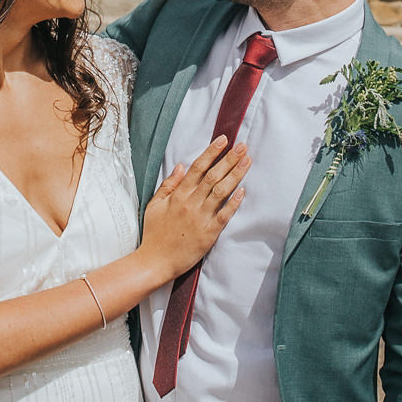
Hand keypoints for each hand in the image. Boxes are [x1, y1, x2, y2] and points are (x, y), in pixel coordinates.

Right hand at [140, 137, 249, 279]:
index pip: (198, 168)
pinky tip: (243, 190)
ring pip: (221, 191)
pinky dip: (234, 202)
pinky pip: (224, 215)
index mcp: (178, 195)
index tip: (223, 140)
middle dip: (229, 159)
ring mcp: (201, 218)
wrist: (155, 261)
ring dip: (235, 174)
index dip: (211, 152)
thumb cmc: (154, 233)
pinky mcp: (209, 233)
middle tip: (243, 146)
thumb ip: (168, 184)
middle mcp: (190, 203)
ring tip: (247, 161)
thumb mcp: (155, 205)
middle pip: (213, 176)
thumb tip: (181, 166)